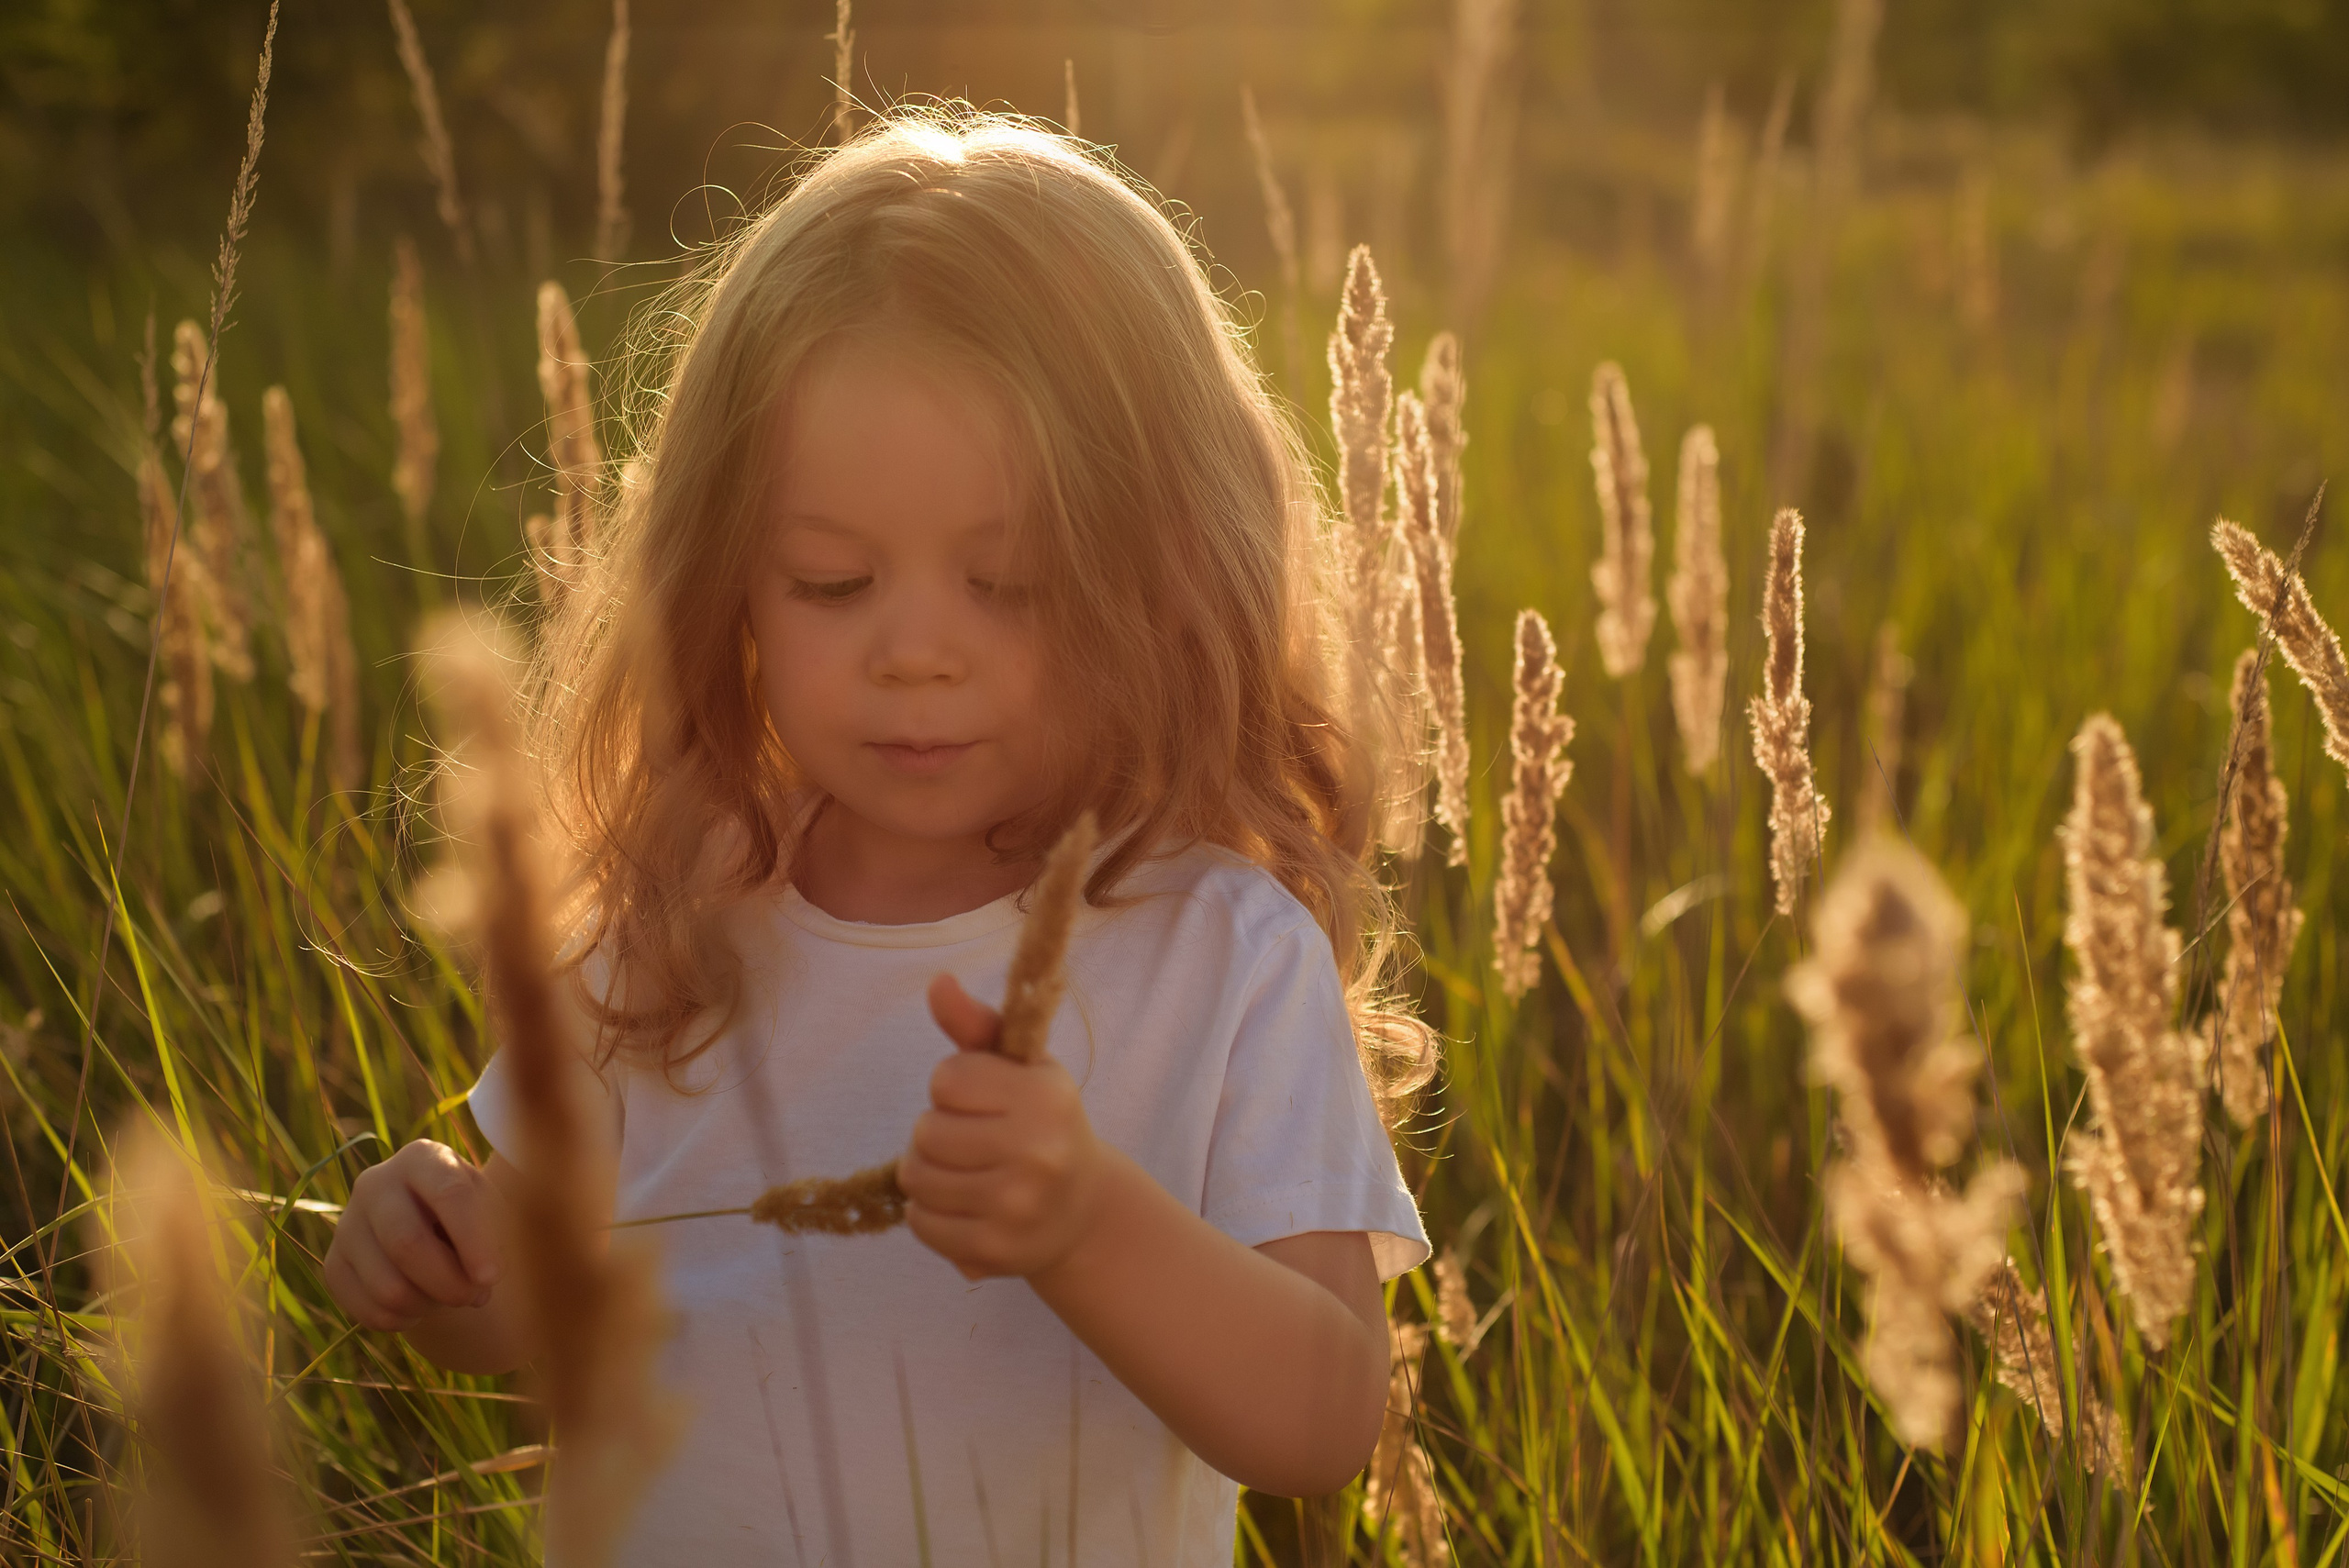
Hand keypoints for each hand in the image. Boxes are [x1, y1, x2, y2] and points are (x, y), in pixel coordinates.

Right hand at [324, 1140, 504, 1331]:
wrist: (435, 1233)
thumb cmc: (476, 1217)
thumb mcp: (496, 1211)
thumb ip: (496, 1236)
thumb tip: (479, 1283)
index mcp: (422, 1157)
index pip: (448, 1194)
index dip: (472, 1241)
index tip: (492, 1277)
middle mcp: (375, 1183)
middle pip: (406, 1244)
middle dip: (449, 1283)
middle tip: (477, 1296)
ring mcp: (347, 1224)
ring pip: (388, 1287)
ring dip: (430, 1305)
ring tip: (449, 1294)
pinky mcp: (334, 1265)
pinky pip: (370, 1311)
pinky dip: (405, 1320)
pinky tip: (421, 1304)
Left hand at [899, 973, 1106, 1281]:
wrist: (1082, 1208)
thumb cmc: (1040, 1122)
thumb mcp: (1020, 1068)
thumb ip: (976, 1025)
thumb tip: (937, 983)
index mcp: (1046, 1096)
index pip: (946, 1079)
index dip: (954, 1087)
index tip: (983, 1100)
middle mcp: (1038, 1152)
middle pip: (926, 1132)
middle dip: (936, 1132)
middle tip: (971, 1141)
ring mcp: (1017, 1207)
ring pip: (916, 1178)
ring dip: (926, 1173)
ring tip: (962, 1172)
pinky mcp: (996, 1251)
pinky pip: (921, 1223)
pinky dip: (928, 1214)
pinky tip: (961, 1206)